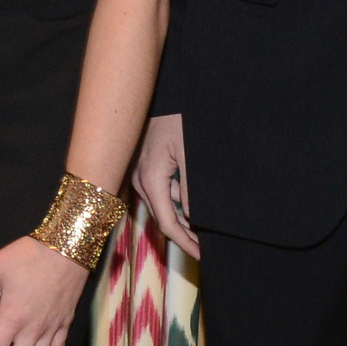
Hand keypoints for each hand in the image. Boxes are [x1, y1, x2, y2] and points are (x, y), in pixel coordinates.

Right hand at [133, 112, 197, 255]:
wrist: (163, 90)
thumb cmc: (178, 117)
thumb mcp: (190, 153)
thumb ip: (193, 188)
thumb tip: (195, 219)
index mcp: (150, 180)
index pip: (167, 223)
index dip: (185, 243)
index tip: (203, 255)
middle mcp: (140, 180)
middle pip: (162, 218)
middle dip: (184, 235)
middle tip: (206, 249)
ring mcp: (141, 173)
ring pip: (163, 205)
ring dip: (182, 219)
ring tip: (205, 231)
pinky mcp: (146, 165)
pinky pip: (162, 191)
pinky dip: (178, 203)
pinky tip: (194, 206)